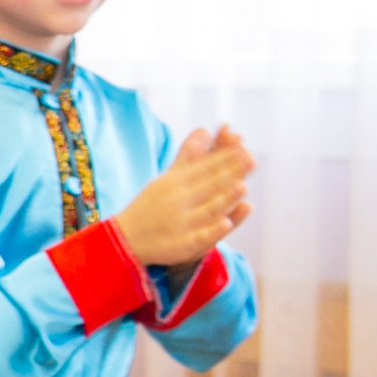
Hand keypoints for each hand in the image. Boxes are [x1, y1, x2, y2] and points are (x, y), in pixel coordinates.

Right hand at [114, 124, 253, 266]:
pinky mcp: (180, 247)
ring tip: (242, 186)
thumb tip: (206, 129)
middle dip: (230, 173)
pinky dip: (212, 231)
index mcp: (173, 183)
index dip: (224, 158)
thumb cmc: (151, 206)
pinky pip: (198, 238)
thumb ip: (188, 157)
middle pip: (208, 186)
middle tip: (250, 160)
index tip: (243, 147)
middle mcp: (176, 202)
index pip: (203, 168)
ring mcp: (178, 225)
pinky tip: (225, 223)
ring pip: (206, 210)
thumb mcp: (166, 179)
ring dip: (224, 199)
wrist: (125, 241)